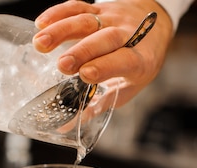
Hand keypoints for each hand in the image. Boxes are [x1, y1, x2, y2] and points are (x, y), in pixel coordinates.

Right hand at [33, 0, 174, 106]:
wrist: (156, 26)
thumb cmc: (139, 62)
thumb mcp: (128, 87)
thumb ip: (99, 104)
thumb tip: (67, 126)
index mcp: (139, 60)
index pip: (123, 61)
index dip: (104, 67)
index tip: (85, 75)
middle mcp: (128, 35)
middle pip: (103, 39)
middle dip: (82, 52)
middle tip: (62, 65)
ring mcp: (112, 19)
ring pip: (87, 20)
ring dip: (61, 30)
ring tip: (40, 44)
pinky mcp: (99, 7)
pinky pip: (78, 7)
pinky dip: (58, 13)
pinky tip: (41, 23)